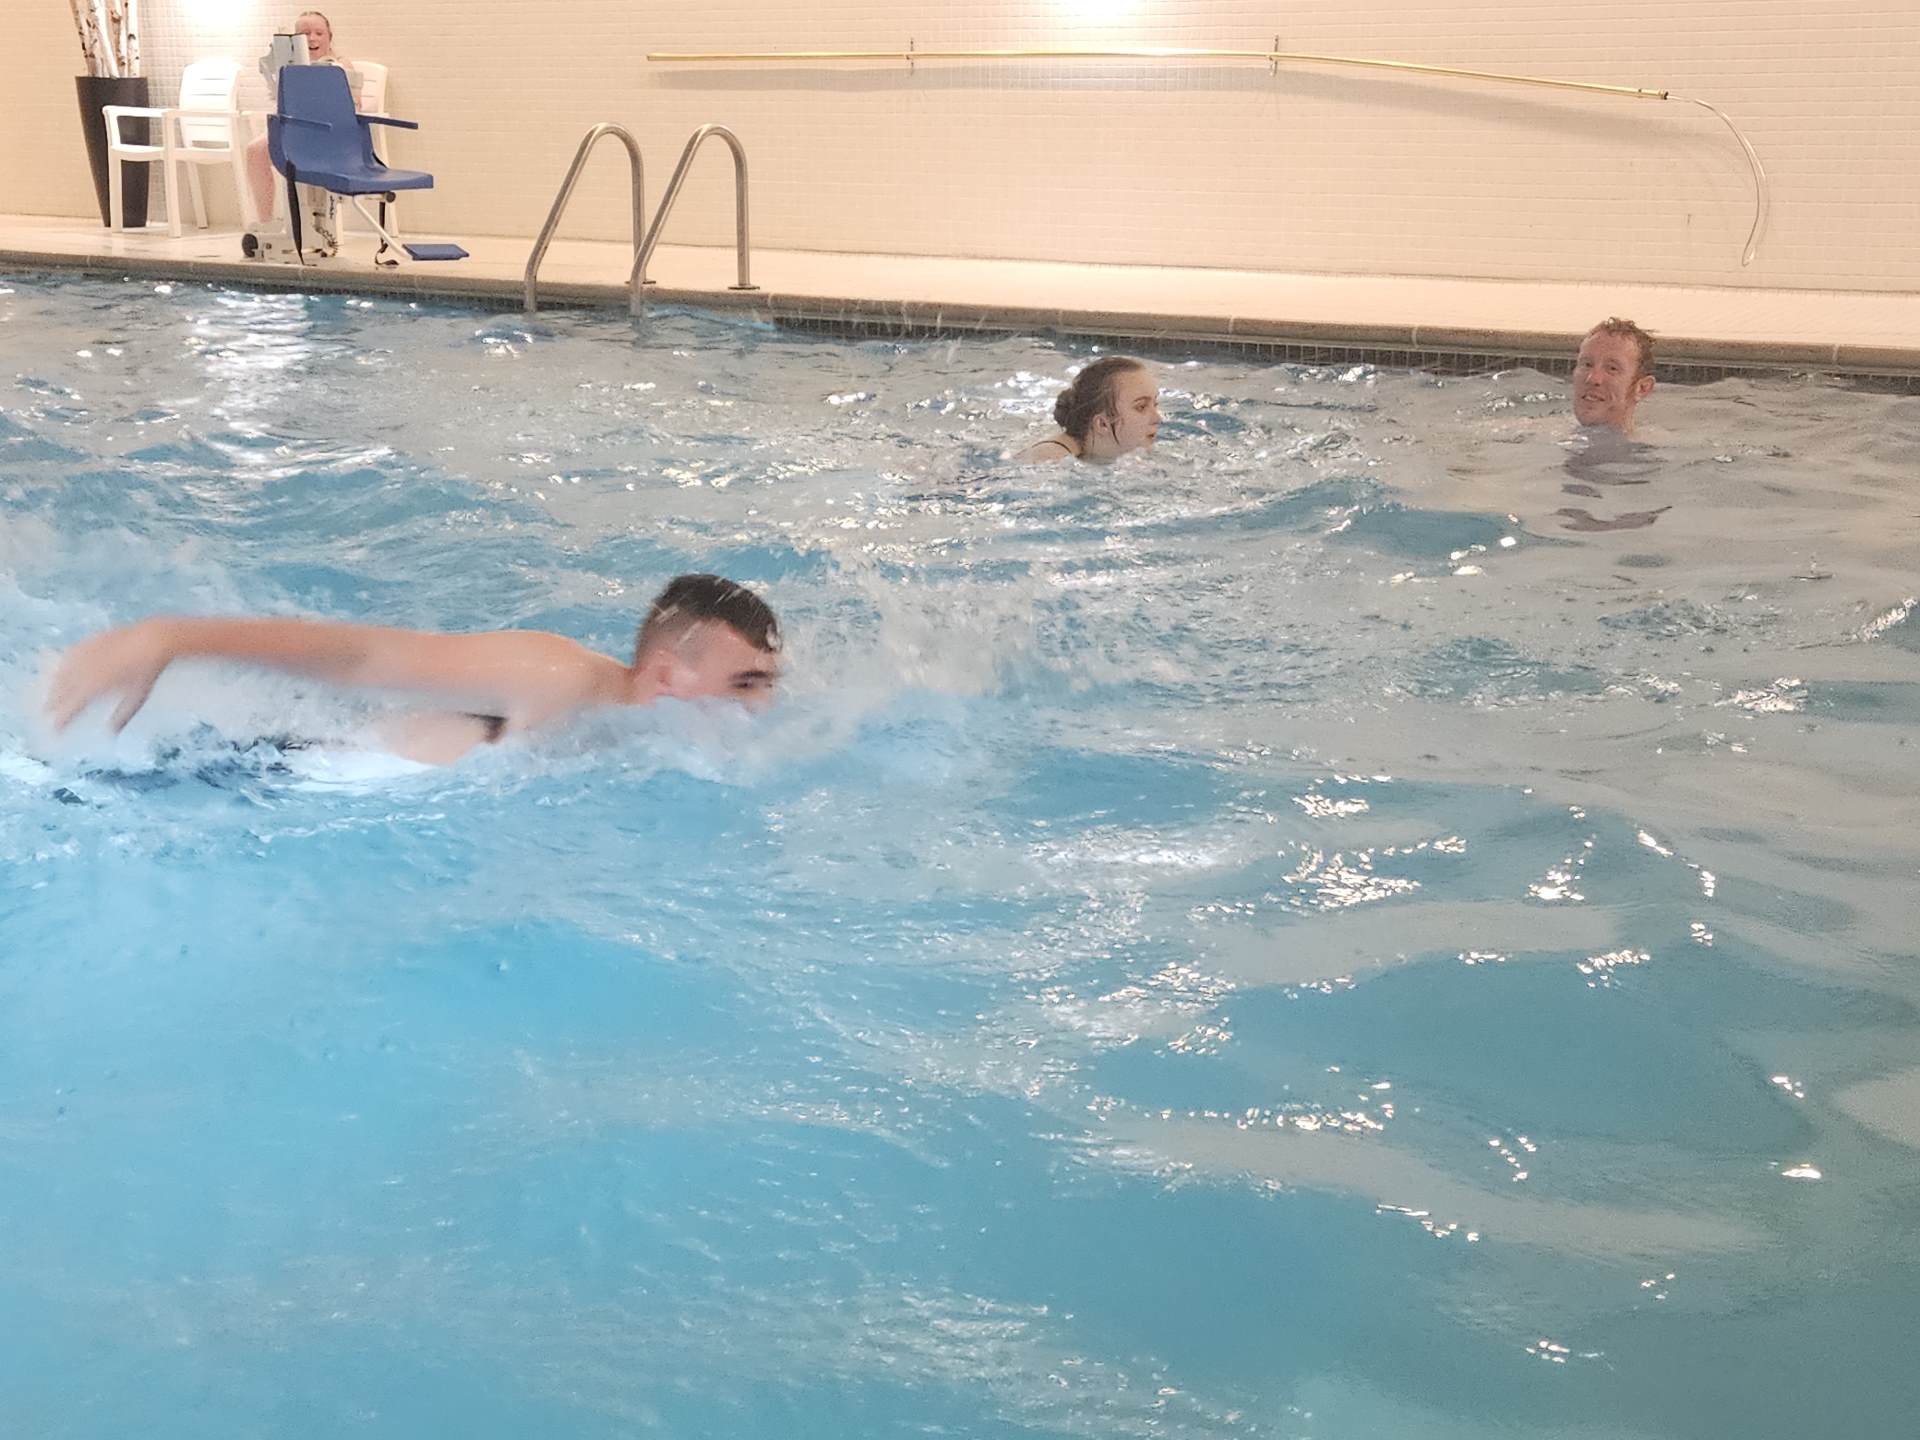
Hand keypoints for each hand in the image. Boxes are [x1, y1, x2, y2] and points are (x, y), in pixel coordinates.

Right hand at [45, 619, 174, 732]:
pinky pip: (67, 656)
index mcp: (92, 689)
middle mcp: (82, 672)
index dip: (61, 721)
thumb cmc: (145, 672)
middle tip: (47, 712)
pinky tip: (63, 670)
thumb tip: (112, 732)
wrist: (150, 640)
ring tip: (52, 695)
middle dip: (52, 703)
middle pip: (60, 691)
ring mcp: (82, 656)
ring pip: (60, 673)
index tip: (56, 730)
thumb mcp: (136, 699)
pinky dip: (63, 666)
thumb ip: (122, 716)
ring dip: (54, 686)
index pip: (70, 709)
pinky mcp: (86, 643)